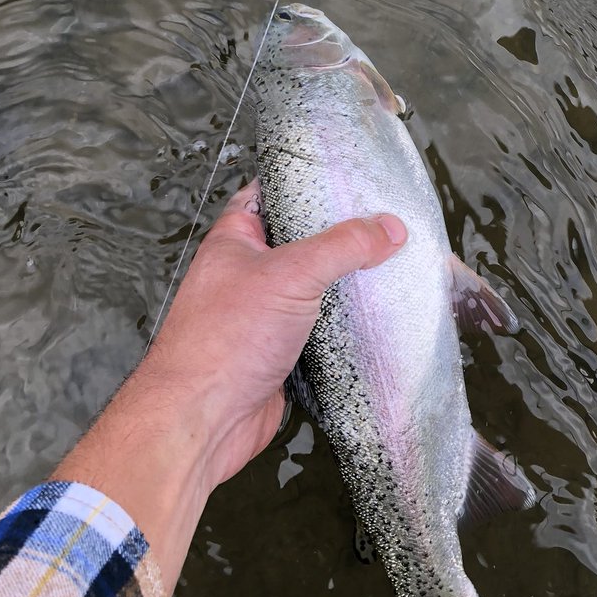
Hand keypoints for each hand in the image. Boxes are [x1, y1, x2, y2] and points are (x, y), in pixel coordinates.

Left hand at [51, 181, 406, 593]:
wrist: (202, 420)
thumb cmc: (224, 339)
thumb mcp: (290, 275)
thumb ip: (342, 246)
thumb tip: (388, 228)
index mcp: (236, 239)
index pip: (272, 194)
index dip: (307, 180)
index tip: (349, 175)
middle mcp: (249, 273)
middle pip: (303, 242)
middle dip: (341, 235)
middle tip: (386, 221)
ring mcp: (265, 313)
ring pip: (315, 287)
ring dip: (348, 282)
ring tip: (393, 262)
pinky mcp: (282, 351)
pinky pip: (322, 327)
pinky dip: (347, 323)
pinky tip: (378, 315)